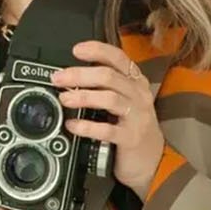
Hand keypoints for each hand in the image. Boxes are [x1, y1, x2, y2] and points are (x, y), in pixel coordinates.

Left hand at [52, 41, 164, 197]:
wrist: (152, 160)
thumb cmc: (131, 125)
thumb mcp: (123, 100)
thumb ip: (104, 86)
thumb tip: (71, 75)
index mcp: (135, 82)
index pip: (118, 58)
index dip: (98, 50)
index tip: (76, 50)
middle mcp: (138, 95)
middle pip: (109, 77)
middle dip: (80, 75)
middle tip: (58, 78)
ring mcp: (137, 117)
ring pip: (110, 99)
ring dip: (83, 97)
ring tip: (64, 99)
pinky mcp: (131, 138)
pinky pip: (108, 129)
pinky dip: (87, 126)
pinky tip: (73, 125)